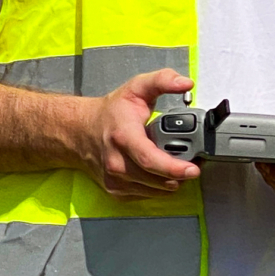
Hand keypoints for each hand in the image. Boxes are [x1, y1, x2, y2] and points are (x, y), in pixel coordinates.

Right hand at [72, 68, 201, 200]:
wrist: (80, 132)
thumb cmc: (110, 113)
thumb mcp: (137, 88)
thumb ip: (163, 80)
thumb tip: (186, 83)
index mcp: (123, 137)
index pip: (150, 160)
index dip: (174, 167)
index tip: (193, 168)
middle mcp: (117, 163)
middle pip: (157, 179)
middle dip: (181, 174)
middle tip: (194, 163)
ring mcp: (115, 180)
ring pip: (155, 190)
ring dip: (173, 181)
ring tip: (180, 165)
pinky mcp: (115, 191)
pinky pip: (147, 195)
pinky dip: (159, 186)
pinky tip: (162, 172)